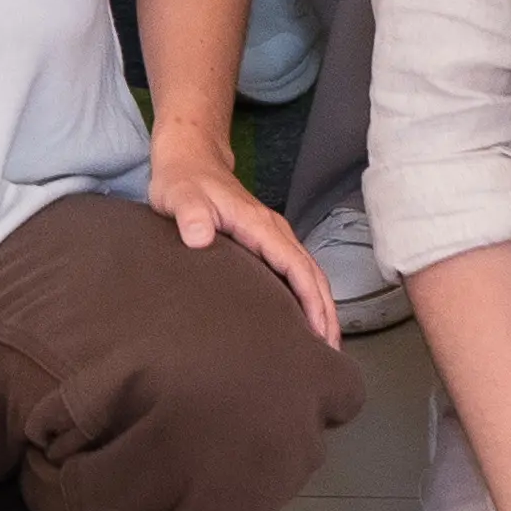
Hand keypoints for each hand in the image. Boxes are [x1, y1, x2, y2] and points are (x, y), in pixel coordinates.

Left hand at [155, 148, 340, 343]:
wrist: (189, 159)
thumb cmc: (183, 180)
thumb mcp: (180, 195)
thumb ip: (190, 213)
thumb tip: (200, 236)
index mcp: (259, 224)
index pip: (296, 265)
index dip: (311, 300)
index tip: (320, 332)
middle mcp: (274, 230)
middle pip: (312, 273)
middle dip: (326, 311)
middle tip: (330, 352)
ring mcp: (272, 236)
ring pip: (308, 273)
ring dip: (320, 306)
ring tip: (324, 343)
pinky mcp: (265, 241)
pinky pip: (296, 271)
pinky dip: (307, 295)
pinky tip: (303, 317)